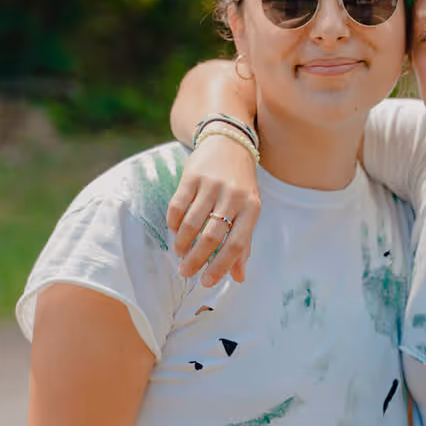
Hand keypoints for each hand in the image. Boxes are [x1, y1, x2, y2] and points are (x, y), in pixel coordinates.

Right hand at [166, 133, 261, 285]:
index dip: (220, 266)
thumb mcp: (249, 210)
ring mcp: (212, 185)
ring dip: (182, 243)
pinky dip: (174, 223)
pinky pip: (178, 206)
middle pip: (211, 237)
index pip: (236, 244)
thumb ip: (244, 244)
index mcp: (252, 208)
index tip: (206, 282)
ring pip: (192, 223)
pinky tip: (174, 231)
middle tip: (186, 272)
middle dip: (196, 260)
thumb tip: (239, 277)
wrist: (230, 143)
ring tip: (179, 253)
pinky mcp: (192, 176)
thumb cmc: (241, 184)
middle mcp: (233, 196)